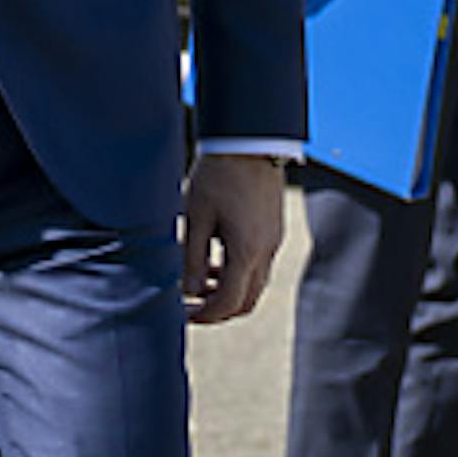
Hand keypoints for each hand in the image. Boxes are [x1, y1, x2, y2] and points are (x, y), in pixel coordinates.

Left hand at [178, 151, 285, 325]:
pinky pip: (259, 264)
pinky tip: (215, 258)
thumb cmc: (218, 175)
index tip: (183, 314)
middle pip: (247, 300)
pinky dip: (238, 273)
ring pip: (255, 284)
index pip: (228, 303)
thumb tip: (188, 292)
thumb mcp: (196, 218)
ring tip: (199, 281)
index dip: (205, 315)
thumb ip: (192, 259)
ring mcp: (274, 241)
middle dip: (219, 309)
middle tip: (191, 306)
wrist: (249, 141)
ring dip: (228, 291)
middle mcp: (266, 250)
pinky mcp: (274, 230)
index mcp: (247, 251)